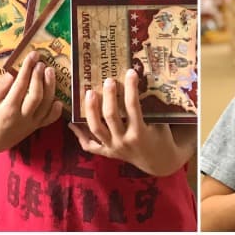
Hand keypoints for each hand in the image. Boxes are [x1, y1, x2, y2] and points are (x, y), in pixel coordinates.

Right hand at [0, 51, 62, 151]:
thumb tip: (13, 74)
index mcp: (7, 110)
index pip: (20, 86)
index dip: (27, 69)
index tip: (32, 55)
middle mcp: (22, 117)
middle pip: (35, 96)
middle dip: (39, 77)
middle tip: (41, 63)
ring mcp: (31, 123)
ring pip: (46, 105)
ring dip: (50, 87)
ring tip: (50, 71)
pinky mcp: (37, 126)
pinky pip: (50, 119)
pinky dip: (56, 110)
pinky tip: (58, 100)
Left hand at [69, 69, 195, 175]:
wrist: (159, 162)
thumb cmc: (162, 136)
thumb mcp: (160, 121)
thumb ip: (150, 105)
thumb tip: (142, 77)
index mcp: (140, 133)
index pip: (133, 106)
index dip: (131, 88)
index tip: (130, 72)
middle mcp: (124, 142)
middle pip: (110, 116)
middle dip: (108, 96)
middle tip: (108, 80)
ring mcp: (113, 148)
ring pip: (96, 129)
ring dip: (91, 110)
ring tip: (89, 92)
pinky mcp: (107, 153)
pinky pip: (89, 145)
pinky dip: (79, 134)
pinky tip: (72, 122)